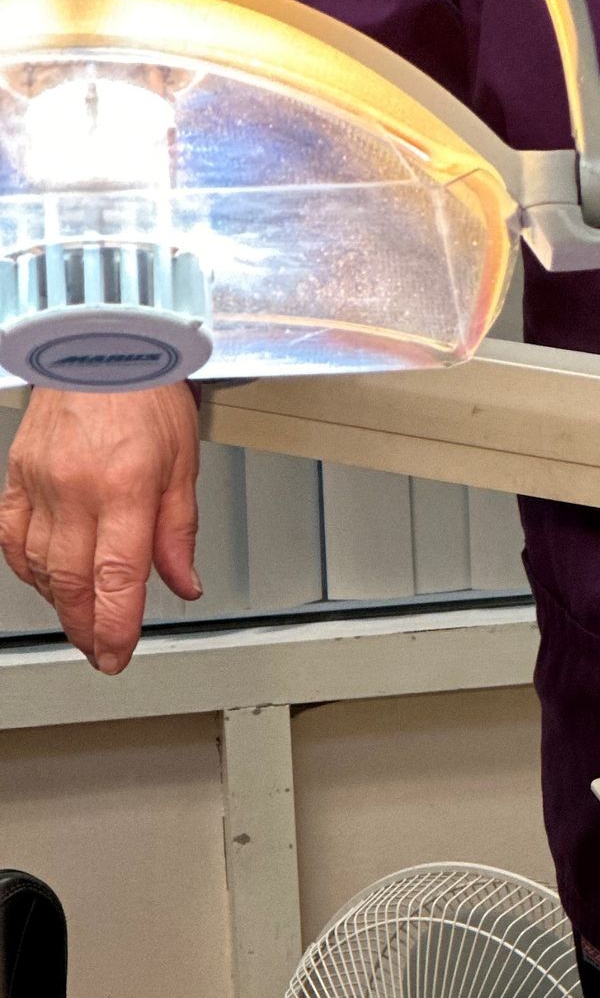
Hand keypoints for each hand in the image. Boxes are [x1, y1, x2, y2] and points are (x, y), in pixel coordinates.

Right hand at [0, 386, 200, 671]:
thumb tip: (182, 582)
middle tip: (100, 652)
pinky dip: (27, 566)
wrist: (103, 345)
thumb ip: (179, 532)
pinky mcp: (18, 474)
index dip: (116, 625)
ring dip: (60, 603)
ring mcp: (41, 482)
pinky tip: (45, 580)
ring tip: (81, 622)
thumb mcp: (184, 464)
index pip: (117, 576)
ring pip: (40, 564)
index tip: (118, 652)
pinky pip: (12, 535)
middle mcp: (77, 488)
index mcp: (126, 487)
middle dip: (87, 627)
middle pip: (73, 580)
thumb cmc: (148, 394)